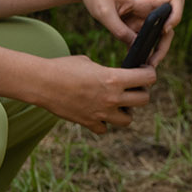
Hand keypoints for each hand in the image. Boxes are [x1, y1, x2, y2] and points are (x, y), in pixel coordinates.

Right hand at [37, 56, 156, 133]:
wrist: (42, 83)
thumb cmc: (63, 67)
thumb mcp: (89, 62)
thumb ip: (106, 71)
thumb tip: (114, 77)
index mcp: (114, 78)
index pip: (147, 78)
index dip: (149, 74)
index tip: (146, 72)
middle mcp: (112, 98)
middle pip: (143, 100)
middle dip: (141, 93)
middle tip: (133, 89)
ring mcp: (101, 113)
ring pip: (128, 120)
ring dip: (125, 112)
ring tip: (117, 104)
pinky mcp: (89, 123)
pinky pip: (104, 129)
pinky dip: (104, 123)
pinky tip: (98, 114)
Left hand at [75, 0, 183, 66]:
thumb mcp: (104, 13)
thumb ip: (120, 31)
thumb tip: (135, 47)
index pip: (174, 1)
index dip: (177, 16)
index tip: (165, 29)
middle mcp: (147, 8)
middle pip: (168, 26)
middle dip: (163, 45)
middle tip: (152, 63)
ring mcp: (140, 16)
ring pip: (155, 35)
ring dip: (153, 50)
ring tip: (144, 66)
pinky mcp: (132, 22)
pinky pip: (142, 37)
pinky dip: (141, 49)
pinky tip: (134, 61)